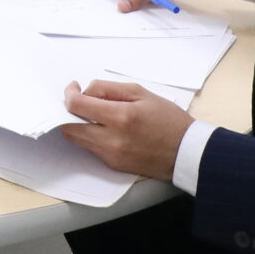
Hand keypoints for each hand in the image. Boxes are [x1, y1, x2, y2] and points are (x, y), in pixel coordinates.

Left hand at [60, 79, 193, 178]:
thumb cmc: (168, 119)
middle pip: (70, 126)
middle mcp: (112, 139)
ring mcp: (111, 155)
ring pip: (77, 139)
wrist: (186, 152)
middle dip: (68, 111)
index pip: (78, 106)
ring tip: (90, 113)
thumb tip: (86, 91)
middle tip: (79, 101)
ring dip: (76, 124)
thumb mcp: (142, 93)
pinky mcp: (113, 164)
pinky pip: (90, 148)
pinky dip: (89, 136)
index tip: (73, 88)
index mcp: (121, 116)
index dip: (69, 94)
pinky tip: (101, 127)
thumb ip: (109, 89)